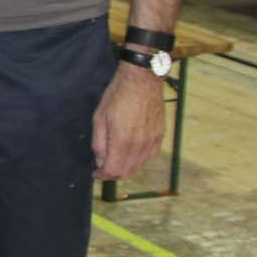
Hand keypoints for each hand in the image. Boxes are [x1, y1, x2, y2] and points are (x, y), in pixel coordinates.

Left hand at [91, 63, 163, 180]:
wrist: (142, 80)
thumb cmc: (118, 95)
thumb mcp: (99, 118)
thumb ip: (99, 143)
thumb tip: (100, 161)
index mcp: (123, 141)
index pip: (113, 171)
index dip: (102, 176)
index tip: (96, 173)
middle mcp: (140, 145)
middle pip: (127, 173)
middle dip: (113, 174)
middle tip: (103, 167)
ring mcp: (152, 141)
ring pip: (139, 166)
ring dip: (126, 168)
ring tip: (116, 158)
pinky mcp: (160, 136)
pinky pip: (150, 157)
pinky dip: (139, 160)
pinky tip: (131, 152)